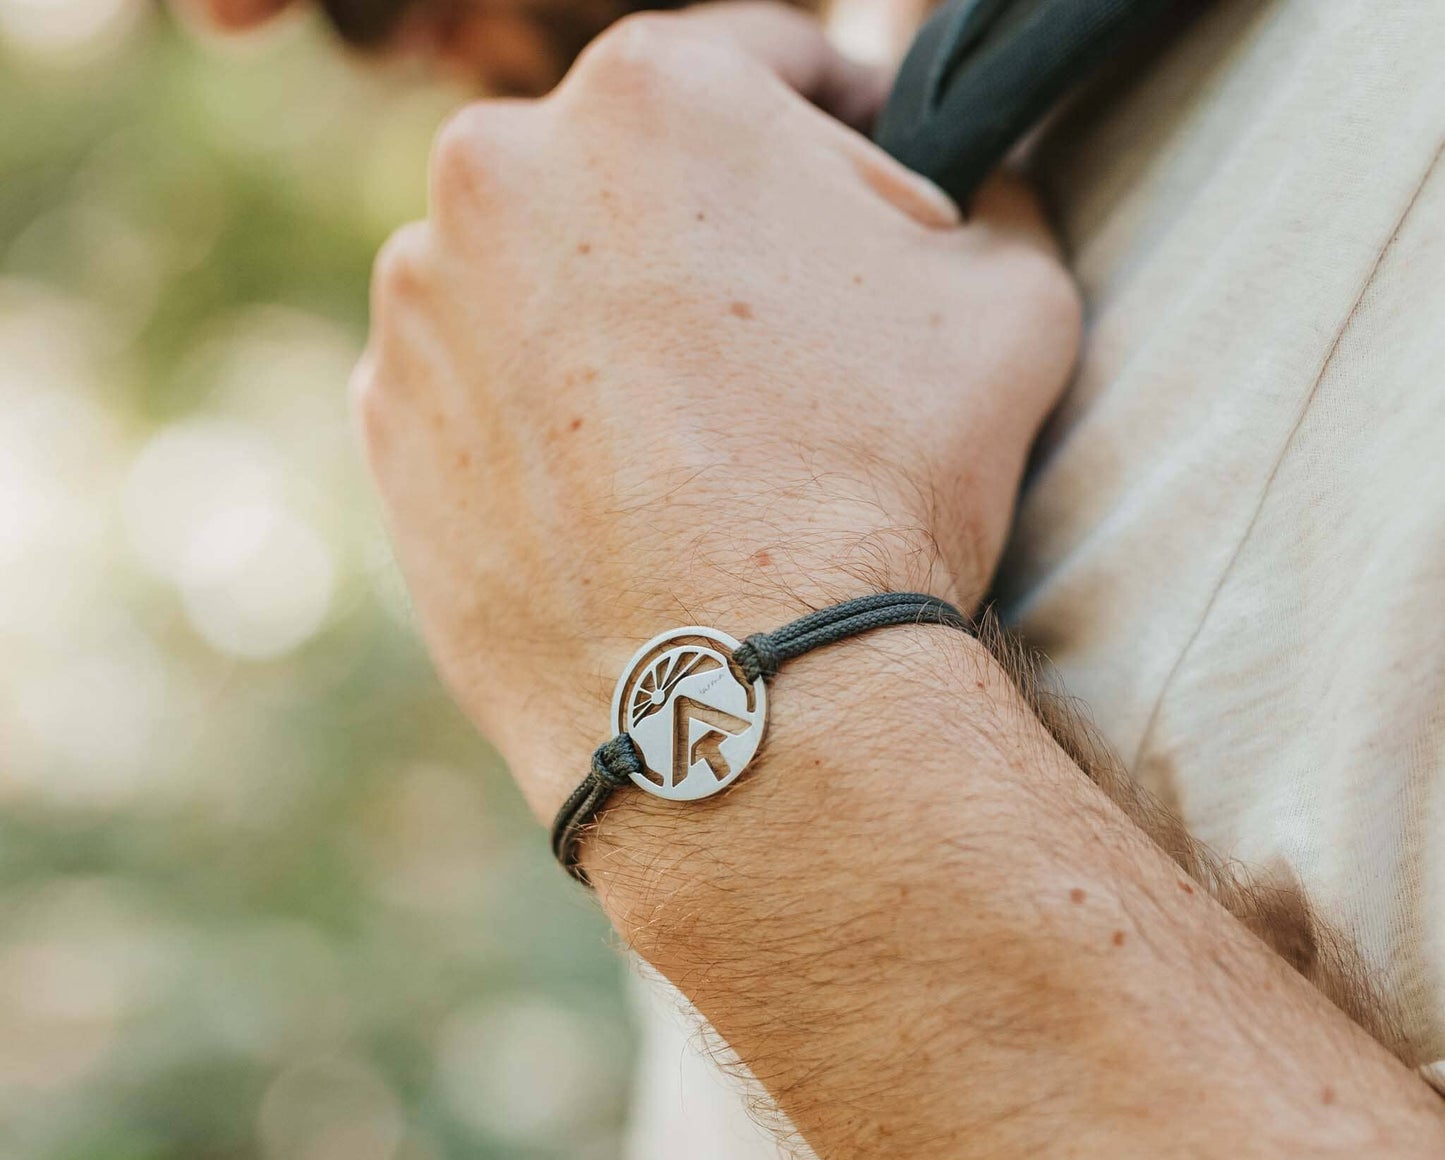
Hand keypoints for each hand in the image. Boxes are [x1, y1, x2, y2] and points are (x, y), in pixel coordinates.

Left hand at [354, 2, 1079, 816]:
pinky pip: (478, 381)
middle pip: (636, 168)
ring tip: (693, 438)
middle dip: (714, 228)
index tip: (866, 186)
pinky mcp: (387, 423)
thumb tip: (978, 194)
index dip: (837, 122)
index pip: (766, 58)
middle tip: (782, 341)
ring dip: (609, 320)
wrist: (741, 698)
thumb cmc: (879, 488)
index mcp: (653, 91)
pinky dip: (538, 412)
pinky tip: (611, 490)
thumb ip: (992, 204)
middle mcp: (498, 166)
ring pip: (541, 273)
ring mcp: (421, 303)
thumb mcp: (1010, 306)